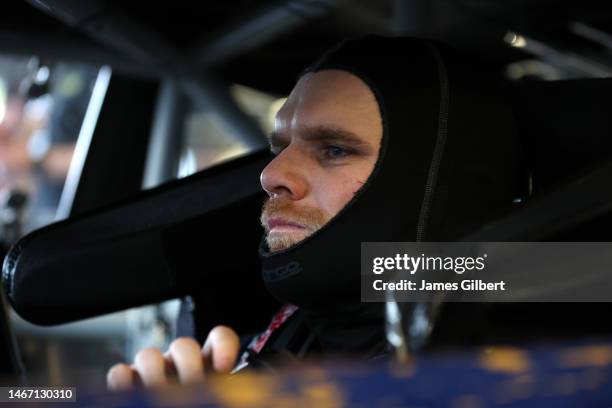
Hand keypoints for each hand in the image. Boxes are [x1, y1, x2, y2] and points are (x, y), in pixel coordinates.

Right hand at [106, 325, 239, 389]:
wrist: (166, 406)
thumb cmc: (196, 402)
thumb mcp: (209, 398)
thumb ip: (215, 391)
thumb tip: (217, 393)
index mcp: (207, 364)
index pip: (219, 339)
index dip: (223, 346)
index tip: (224, 367)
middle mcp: (179, 362)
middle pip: (183, 345)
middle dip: (188, 364)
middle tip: (192, 385)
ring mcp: (151, 369)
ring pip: (148, 355)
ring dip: (153, 375)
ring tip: (160, 395)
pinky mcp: (126, 381)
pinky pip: (119, 373)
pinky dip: (123, 384)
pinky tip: (135, 397)